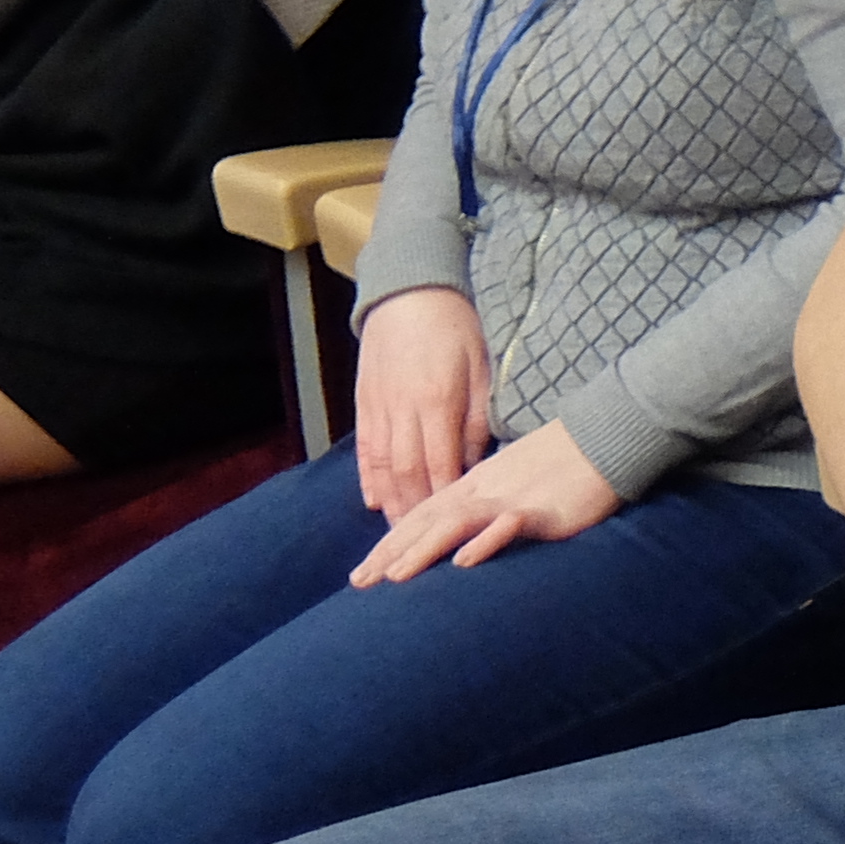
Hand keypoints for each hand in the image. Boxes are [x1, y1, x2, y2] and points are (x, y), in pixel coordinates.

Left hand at [346, 419, 618, 582]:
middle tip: (358, 583)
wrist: (605, 438)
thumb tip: (465, 537)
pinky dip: (484, 541)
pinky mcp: (541, 509)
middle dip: (389, 553)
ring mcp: (510, 499)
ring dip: (422, 550)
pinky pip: (508, 524)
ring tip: (394, 577)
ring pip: (455, 523)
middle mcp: (483, 492)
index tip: (363, 573)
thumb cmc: (564, 464)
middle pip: (426, 521)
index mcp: (475, 486)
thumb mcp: (516, 484)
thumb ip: (488, 506)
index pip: (422, 516)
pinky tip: (464, 561)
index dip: (389, 543)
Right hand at [353, 287, 491, 519]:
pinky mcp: (363, 401)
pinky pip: (364, 447)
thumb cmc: (456, 328)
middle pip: (408, 474)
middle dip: (416, 515)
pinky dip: (368, 477)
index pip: (442, 465)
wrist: (409, 290)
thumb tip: (474, 465)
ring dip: (391, 504)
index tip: (455, 533)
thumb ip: (477, 419)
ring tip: (400, 537)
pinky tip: (373, 501)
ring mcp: (378, 406)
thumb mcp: (481, 369)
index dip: (447, 503)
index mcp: (437, 401)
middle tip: (425, 553)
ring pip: (383, 466)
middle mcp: (403, 408)